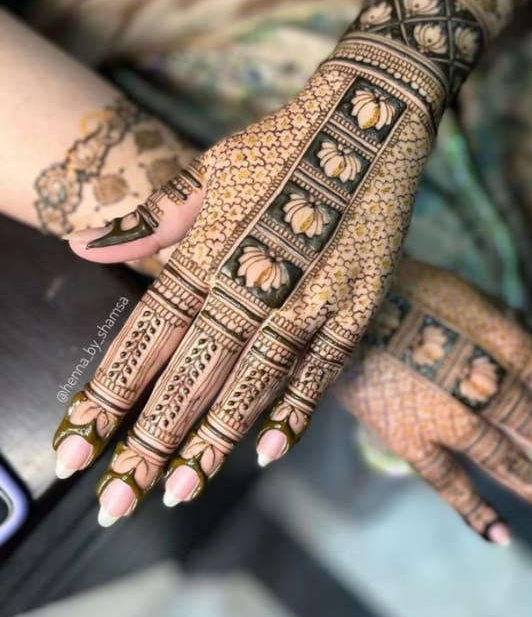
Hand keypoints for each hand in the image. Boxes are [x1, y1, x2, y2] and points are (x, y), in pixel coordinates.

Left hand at [54, 0, 531, 524]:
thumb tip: (92, 248)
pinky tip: (270, 452)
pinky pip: (324, 366)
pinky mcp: (358, 300)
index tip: (78, 446)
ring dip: (214, 440)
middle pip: (193, 372)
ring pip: (253, 380)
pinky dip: (297, 408)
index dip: (111, 393)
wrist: (369, 115)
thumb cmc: (282, 142)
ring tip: (179, 492)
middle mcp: (255, 277)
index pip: (148, 334)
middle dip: (151, 439)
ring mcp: (311, 294)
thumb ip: (155, 217)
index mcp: (211, 246)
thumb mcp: (210, 167)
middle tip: (116, 501)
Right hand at [334, 261, 531, 544]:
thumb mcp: (467, 293)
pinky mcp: (409, 439)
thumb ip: (516, 321)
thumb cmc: (405, 286)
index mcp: (502, 342)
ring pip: (511, 464)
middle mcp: (484, 383)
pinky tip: (504, 536)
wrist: (338, 303)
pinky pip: (450, 486)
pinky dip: (477, 513)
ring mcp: (448, 416)